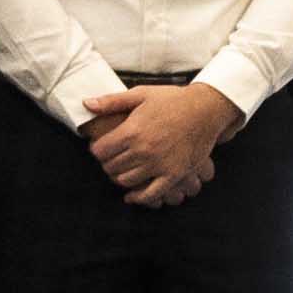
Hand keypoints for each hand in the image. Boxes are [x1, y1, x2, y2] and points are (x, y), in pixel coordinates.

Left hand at [81, 82, 237, 205]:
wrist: (205, 109)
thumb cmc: (172, 100)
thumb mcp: (140, 94)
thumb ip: (112, 101)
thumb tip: (86, 104)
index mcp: (132, 130)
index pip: (100, 151)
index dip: (97, 149)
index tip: (102, 147)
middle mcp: (143, 150)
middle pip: (111, 167)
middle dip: (108, 163)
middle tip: (112, 159)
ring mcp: (159, 164)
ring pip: (126, 181)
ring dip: (121, 177)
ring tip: (123, 170)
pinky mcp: (174, 175)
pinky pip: (151, 194)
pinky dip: (138, 198)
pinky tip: (132, 196)